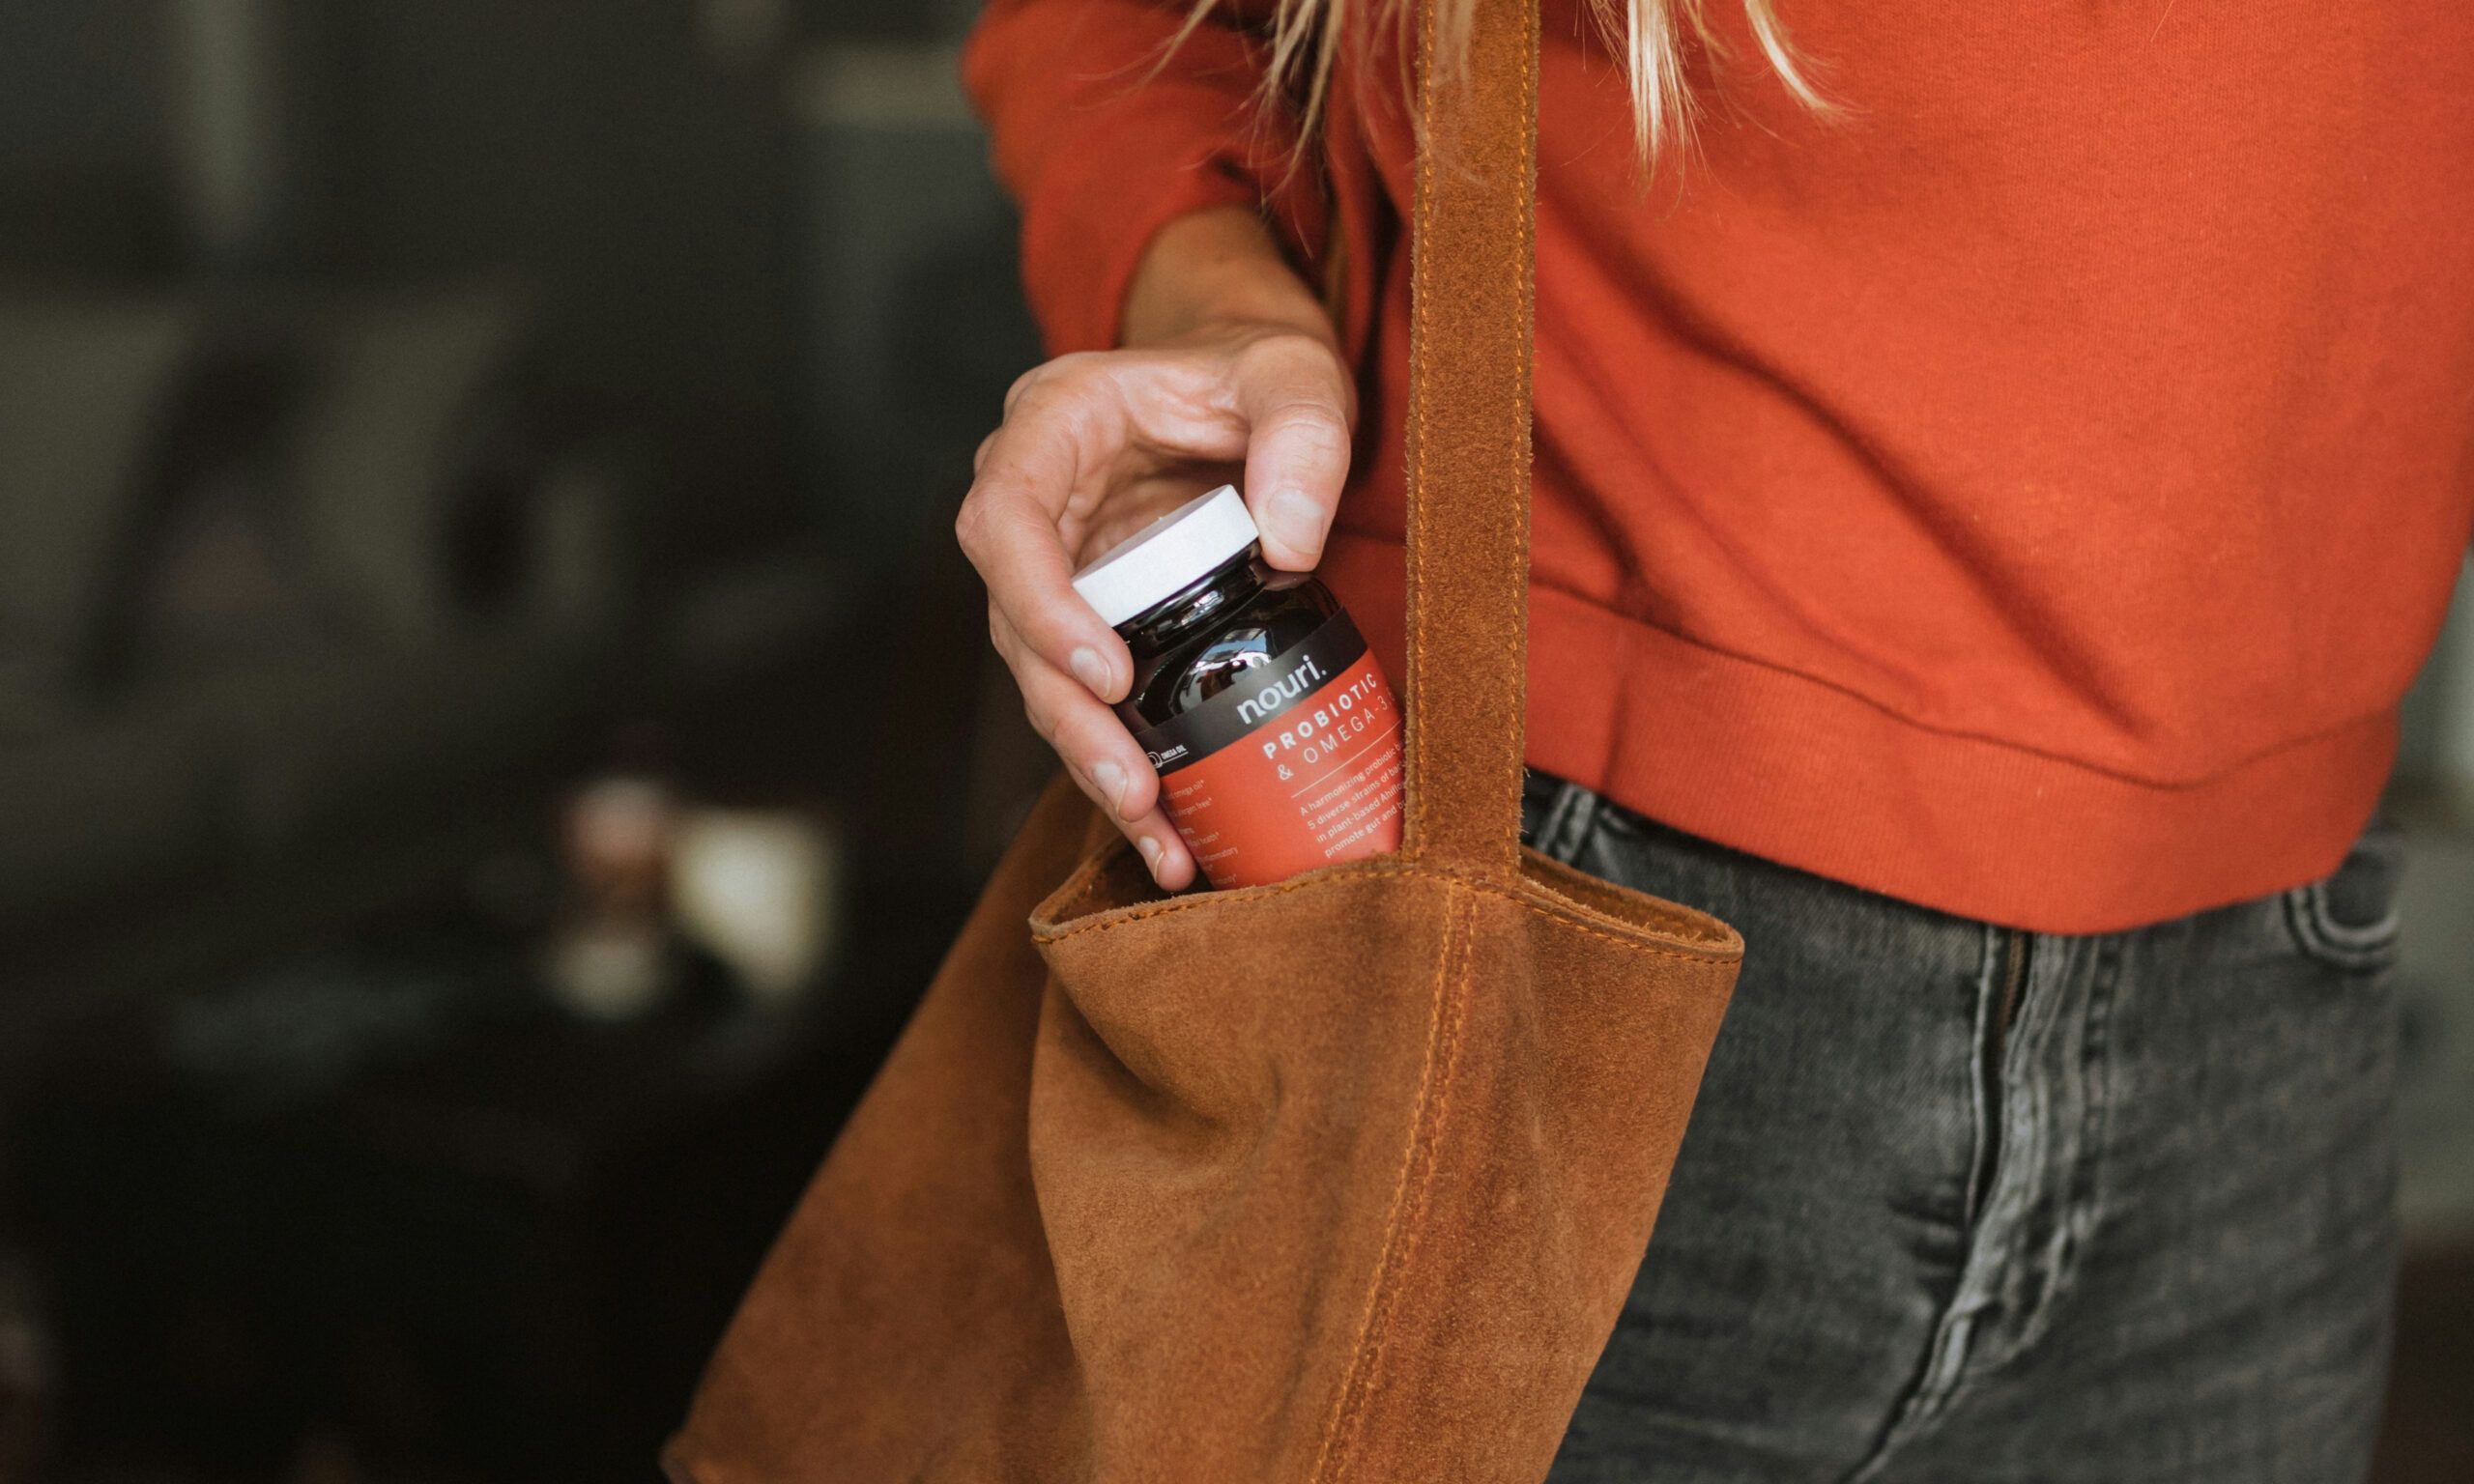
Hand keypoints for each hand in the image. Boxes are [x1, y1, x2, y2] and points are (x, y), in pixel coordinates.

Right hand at [957, 207, 1352, 888]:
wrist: (1253, 382)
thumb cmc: (1258, 366)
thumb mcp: (1296, 373)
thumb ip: (1303, 437)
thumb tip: (1289, 544)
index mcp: (1054, 424)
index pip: (1005, 517)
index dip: (1040, 603)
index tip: (1107, 671)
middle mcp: (1036, 499)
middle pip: (1015, 622)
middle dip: (1069, 717)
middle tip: (1133, 786)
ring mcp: (1060, 563)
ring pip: (1044, 676)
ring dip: (1092, 758)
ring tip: (1154, 829)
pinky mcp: (1095, 613)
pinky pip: (1091, 695)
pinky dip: (1127, 757)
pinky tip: (1167, 825)